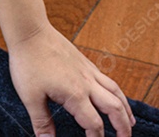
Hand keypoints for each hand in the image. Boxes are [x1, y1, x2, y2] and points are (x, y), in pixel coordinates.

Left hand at [9, 21, 134, 136]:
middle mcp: (87, 84)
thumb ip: (41, 121)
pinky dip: (117, 92)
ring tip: (130, 123)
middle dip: (123, 129)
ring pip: (116, 93)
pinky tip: (114, 95)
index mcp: (75, 95)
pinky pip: (108, 80)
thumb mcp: (29, 96)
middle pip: (115, 110)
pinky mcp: (85, 63)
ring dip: (126, 110)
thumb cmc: (28, 61)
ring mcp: (88, 72)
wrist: (29, 31)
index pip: (94, 125)